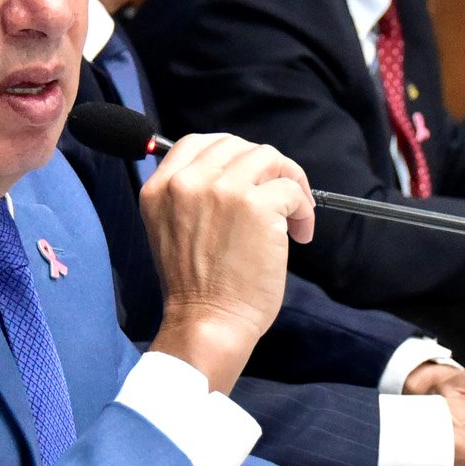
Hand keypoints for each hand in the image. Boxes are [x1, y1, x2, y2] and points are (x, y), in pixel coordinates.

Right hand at [143, 133, 314, 392]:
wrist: (207, 323)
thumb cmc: (196, 288)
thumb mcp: (171, 229)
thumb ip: (190, 195)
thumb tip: (235, 172)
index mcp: (160, 188)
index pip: (196, 142)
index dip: (230, 154)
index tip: (249, 176)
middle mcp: (187, 181)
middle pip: (237, 145)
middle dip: (264, 168)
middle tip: (279, 196)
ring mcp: (222, 189)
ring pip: (269, 158)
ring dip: (289, 182)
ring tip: (294, 215)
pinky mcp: (256, 205)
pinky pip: (291, 189)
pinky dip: (303, 210)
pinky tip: (300, 234)